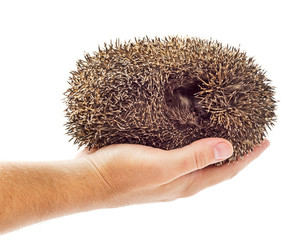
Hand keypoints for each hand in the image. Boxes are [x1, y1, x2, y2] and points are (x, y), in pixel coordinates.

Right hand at [77, 138, 269, 207]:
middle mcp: (179, 179)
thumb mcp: (161, 166)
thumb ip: (194, 158)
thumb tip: (228, 148)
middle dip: (236, 153)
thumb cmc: (122, 174)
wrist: (89, 179)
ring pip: (199, 158)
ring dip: (214, 146)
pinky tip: (189, 130)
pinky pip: (181, 151)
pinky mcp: (152, 159)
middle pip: (216, 167)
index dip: (248, 157)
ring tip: (225, 130)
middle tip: (249, 134)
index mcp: (186, 182)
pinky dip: (192, 141)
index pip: (226, 171)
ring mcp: (165, 171)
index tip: (265, 141)